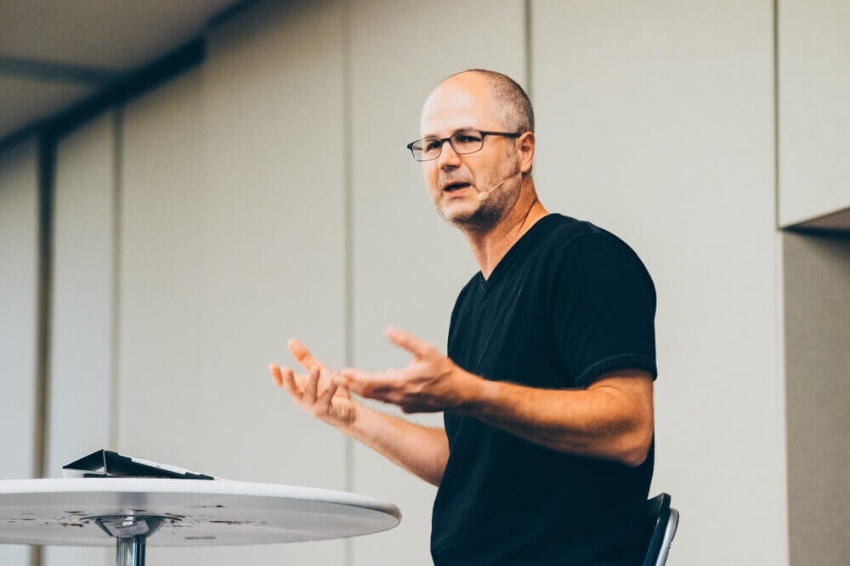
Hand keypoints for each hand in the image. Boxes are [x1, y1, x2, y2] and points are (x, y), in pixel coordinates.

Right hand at [269, 339, 357, 428]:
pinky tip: (335, 376)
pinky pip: (328, 396)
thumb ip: (303, 358)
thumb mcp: (314, 369)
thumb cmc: (327, 390)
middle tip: (286, 369)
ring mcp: (312, 406)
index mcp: (297, 389)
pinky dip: (331, 386)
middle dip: (288, 379)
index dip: (276, 375)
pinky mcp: (325, 410)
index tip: (271, 365)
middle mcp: (301, 399)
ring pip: (310, 393)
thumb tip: (290, 341)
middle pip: (292, 390)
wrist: (346, 410)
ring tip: (316, 368)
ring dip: (312, 380)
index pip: (282, 383)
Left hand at [339, 326, 480, 412]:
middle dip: (351, 385)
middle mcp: (399, 397)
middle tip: (335, 378)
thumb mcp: (427, 351)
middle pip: (368, 392)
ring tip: (348, 382)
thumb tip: (388, 330)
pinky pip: (388, 400)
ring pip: (377, 398)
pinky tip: (374, 387)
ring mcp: (403, 404)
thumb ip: (406, 341)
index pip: (369, 382)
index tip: (339, 373)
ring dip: (361, 390)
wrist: (462, 395)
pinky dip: (376, 394)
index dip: (352, 378)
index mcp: (401, 383)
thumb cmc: (445, 372)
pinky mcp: (409, 407)